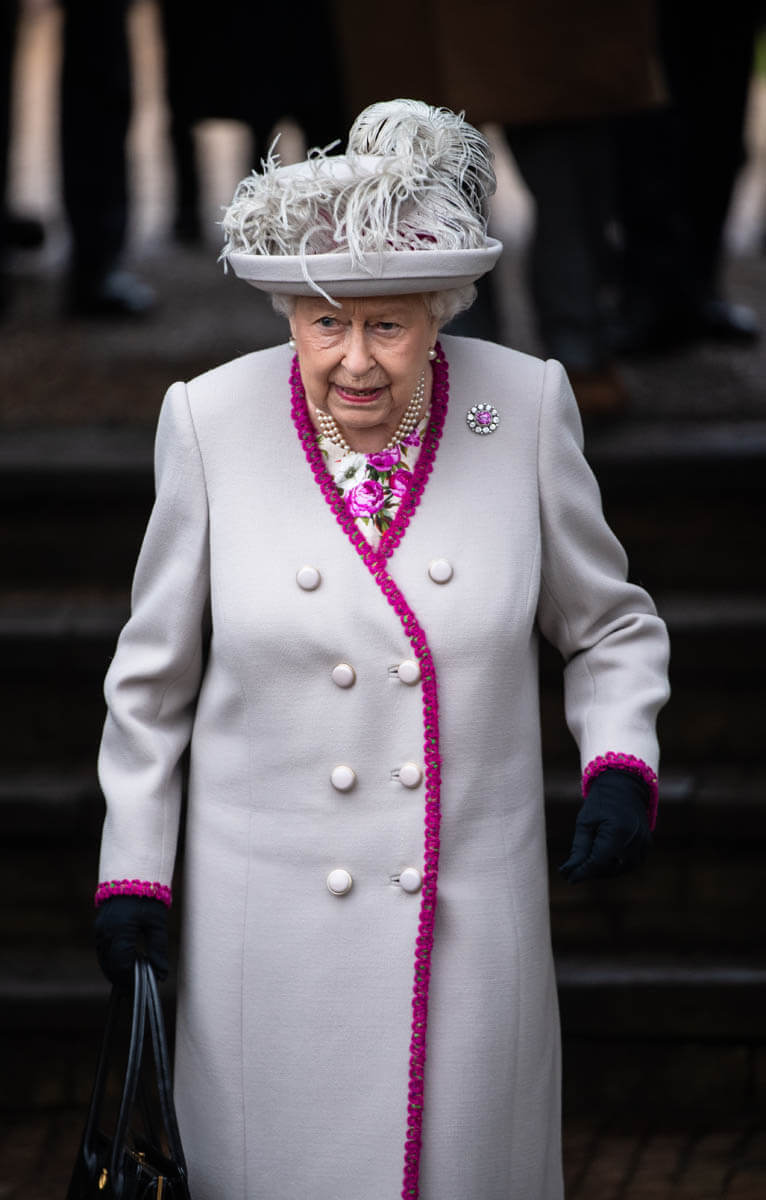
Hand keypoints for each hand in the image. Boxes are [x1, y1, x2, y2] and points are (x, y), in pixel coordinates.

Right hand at [94, 896, 168, 990]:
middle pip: (110, 966)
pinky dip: (110, 962)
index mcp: (120, 931)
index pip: (122, 966)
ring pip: (103, 961)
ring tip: (129, 980)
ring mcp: (100, 931)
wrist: (131, 875)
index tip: (139, 988)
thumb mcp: (156, 923)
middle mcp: (106, 933)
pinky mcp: (99, 928)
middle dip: (121, 979)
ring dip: (115, 972)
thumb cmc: (147, 896)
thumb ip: (158, 950)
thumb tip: (162, 974)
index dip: (129, 980)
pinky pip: (102, 952)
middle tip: (134, 989)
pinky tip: (122, 965)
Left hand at [559, 768, 650, 883]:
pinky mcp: (647, 845)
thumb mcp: (585, 822)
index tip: (568, 877)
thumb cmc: (601, 801)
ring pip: (621, 870)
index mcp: (617, 834)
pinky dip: (617, 864)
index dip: (582, 872)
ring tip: (589, 861)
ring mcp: (643, 845)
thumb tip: (569, 871)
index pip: (597, 863)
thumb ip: (579, 849)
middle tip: (576, 868)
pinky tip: (605, 856)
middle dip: (592, 871)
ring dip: (605, 870)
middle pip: (609, 870)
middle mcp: (634, 842)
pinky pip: (631, 864)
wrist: (625, 786)